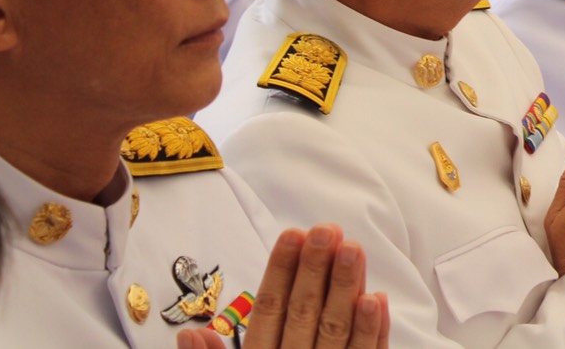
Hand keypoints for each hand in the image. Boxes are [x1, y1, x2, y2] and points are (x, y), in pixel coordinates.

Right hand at [175, 225, 388, 348]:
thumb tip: (189, 335)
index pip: (267, 313)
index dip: (279, 273)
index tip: (290, 235)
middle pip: (302, 316)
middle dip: (314, 271)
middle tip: (325, 229)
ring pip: (335, 332)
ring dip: (345, 290)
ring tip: (353, 249)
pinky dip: (372, 333)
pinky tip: (376, 299)